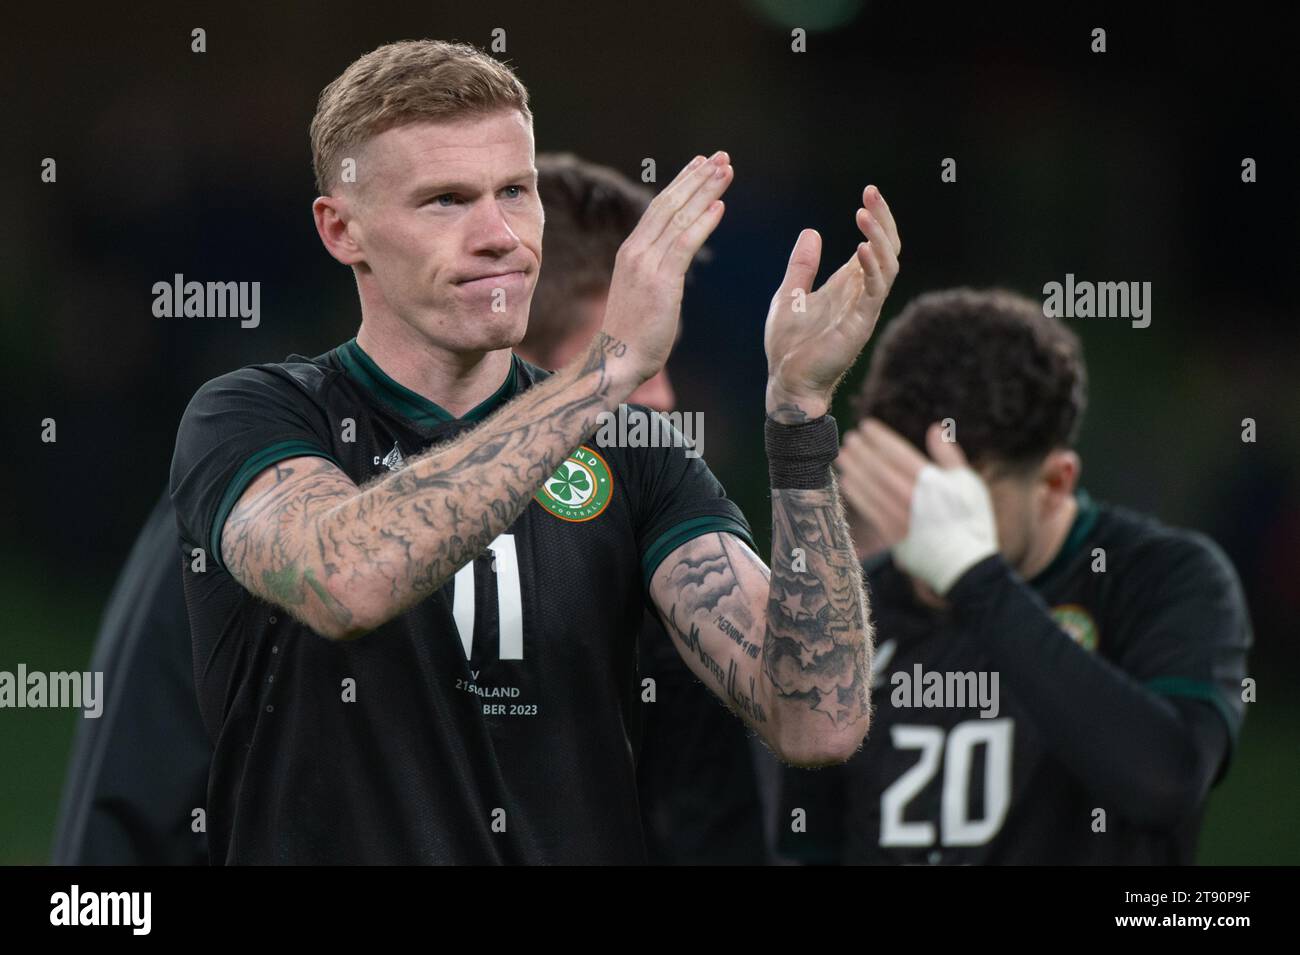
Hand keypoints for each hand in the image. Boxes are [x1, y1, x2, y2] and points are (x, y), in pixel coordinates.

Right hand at [597, 151, 732, 389]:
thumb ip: (657, 273)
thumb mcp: (643, 294)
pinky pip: (684, 245)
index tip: (701, 165)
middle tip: (720, 157)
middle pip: (670, 204)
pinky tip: (720, 207)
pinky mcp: (660, 281)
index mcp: (631, 251)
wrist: (615, 358)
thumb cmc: (631, 334)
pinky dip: (703, 223)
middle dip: (697, 178)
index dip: (682, 184)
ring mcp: (647, 264)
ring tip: (725, 170)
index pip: (659, 208)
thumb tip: (674, 266)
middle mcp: (636, 251)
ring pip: (679, 218)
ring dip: (705, 192)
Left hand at [765, 186, 899, 421]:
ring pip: (887, 266)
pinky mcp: (860, 324)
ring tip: (863, 214)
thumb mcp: (789, 293)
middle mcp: (862, 293)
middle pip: (888, 249)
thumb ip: (803, 265)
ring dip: (879, 238)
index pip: (874, 244)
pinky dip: (871, 268)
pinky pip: (874, 291)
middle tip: (871, 193)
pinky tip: (861, 248)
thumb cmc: (789, 344)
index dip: (875, 218)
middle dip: (883, 219)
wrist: (786, 380)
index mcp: (848, 285)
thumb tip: (812, 231)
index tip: (868, 192)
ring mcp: (864, 308)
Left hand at [838, 419, 997, 594]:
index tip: (866, 426)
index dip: (880, 438)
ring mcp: (900, 518)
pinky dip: (856, 494)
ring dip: (854, 469)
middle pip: (880, 469)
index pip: (899, 453)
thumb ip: (948, 456)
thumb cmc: (971, 520)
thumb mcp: (967, 483)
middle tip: (849, 439)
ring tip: (843, 456)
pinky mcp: (893, 535)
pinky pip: (869, 510)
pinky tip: (847, 482)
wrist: (965, 564)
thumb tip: (934, 429)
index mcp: (932, 483)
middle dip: (862, 452)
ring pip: (871, 488)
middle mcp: (913, 498)